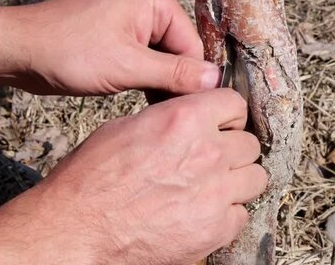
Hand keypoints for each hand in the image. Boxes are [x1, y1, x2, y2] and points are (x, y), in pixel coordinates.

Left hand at [0, 0, 219, 95]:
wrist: (17, 50)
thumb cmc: (67, 52)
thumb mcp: (128, 67)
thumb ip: (175, 74)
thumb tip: (216, 80)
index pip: (192, 44)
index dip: (190, 78)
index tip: (186, 107)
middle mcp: (147, 0)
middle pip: (179, 50)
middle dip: (171, 80)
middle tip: (164, 110)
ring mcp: (132, 15)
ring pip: (163, 56)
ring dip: (157, 81)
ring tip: (148, 104)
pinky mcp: (120, 31)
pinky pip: (146, 56)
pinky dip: (145, 76)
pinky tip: (139, 95)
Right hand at [0, 89, 267, 263]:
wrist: (78, 229)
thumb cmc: (92, 179)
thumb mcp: (127, 127)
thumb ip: (171, 120)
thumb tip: (192, 119)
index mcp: (186, 119)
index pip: (235, 105)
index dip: (226, 116)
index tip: (221, 126)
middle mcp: (209, 153)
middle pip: (249, 144)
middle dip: (233, 150)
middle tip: (213, 161)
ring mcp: (217, 193)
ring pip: (256, 178)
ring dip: (238, 181)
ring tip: (214, 187)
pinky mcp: (217, 228)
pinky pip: (241, 214)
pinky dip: (227, 214)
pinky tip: (204, 213)